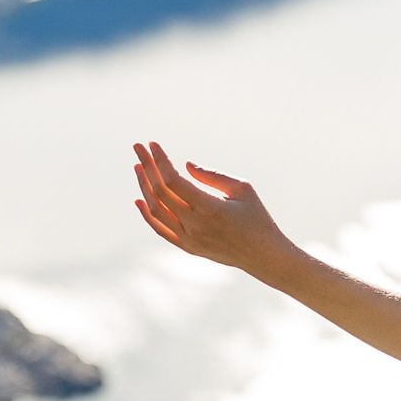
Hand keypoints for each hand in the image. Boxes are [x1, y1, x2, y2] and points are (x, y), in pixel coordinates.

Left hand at [130, 143, 294, 274]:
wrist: (263, 256)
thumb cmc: (257, 218)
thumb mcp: (242, 190)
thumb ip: (212, 176)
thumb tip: (186, 165)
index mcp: (210, 207)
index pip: (174, 180)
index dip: (160, 160)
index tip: (153, 144)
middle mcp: (195, 225)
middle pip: (160, 192)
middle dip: (147, 166)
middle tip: (138, 148)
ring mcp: (189, 239)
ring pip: (156, 210)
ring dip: (144, 187)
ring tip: (138, 167)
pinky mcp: (187, 247)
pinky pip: (160, 229)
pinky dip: (147, 214)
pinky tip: (140, 199)